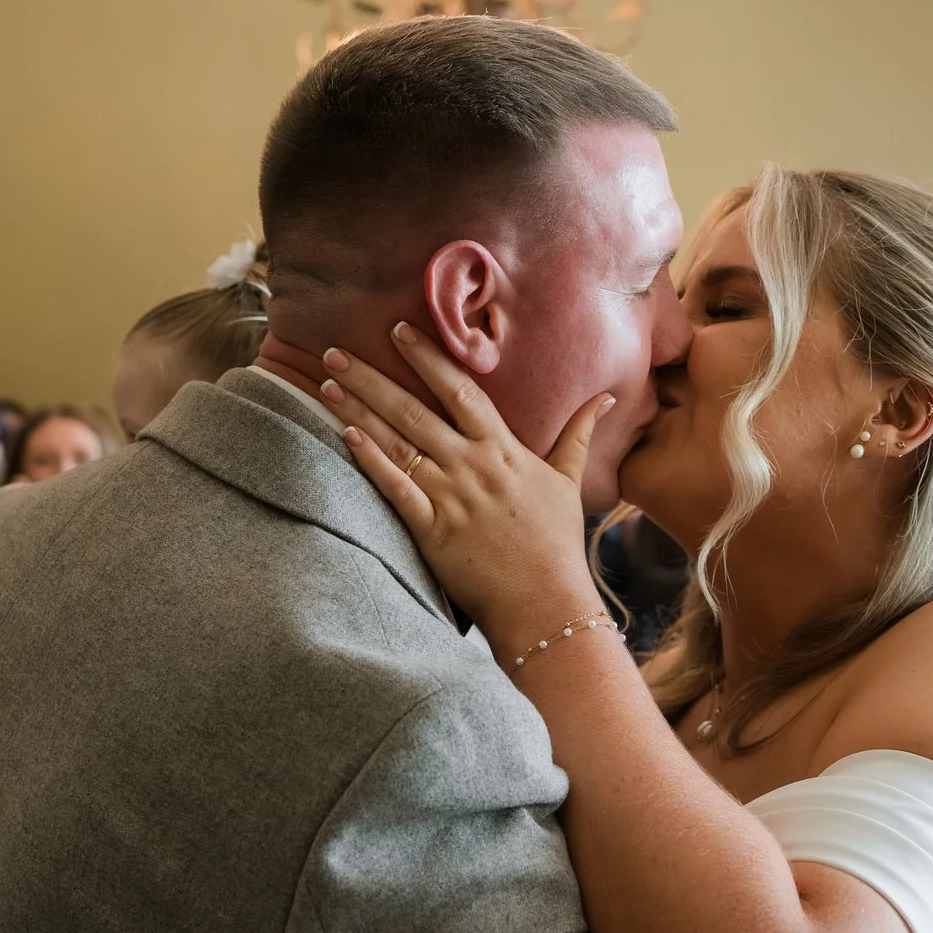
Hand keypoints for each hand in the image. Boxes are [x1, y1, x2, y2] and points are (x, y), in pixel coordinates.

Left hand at [318, 322, 612, 656]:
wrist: (545, 601)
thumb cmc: (557, 544)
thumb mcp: (569, 482)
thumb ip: (578, 434)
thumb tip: (604, 397)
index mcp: (503, 449)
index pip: (460, 390)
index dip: (428, 358)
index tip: (399, 331)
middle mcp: (473, 465)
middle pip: (414, 409)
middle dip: (371, 377)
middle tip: (335, 350)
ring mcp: (451, 497)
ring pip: (397, 443)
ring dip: (358, 411)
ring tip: (327, 384)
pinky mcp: (433, 531)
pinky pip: (395, 488)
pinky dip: (370, 461)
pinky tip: (344, 436)